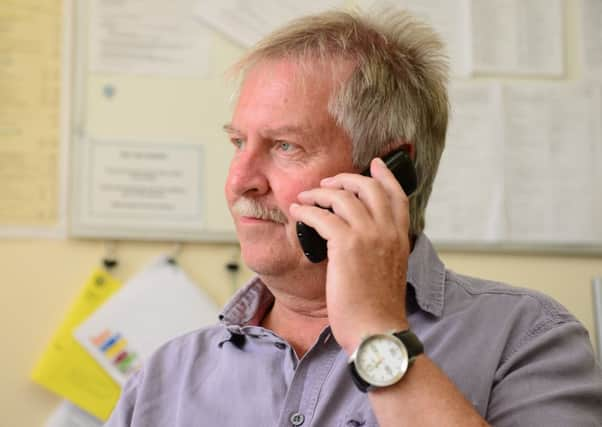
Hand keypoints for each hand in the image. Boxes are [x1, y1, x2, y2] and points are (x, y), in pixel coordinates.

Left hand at [289, 157, 410, 353]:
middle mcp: (387, 231)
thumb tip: (362, 235)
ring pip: (342, 197)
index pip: (397, 195)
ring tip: (306, 197)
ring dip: (320, 193)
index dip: (385, 176)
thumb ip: (382, 248)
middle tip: (328, 181)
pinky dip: (306, 211)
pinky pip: (322, 216)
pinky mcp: (346, 245)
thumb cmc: (378, 308)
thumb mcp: (389, 271)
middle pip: (368, 187)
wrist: (377, 330)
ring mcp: (368, 236)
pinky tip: (297, 212)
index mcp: (400, 237)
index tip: (375, 164)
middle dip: (345, 178)